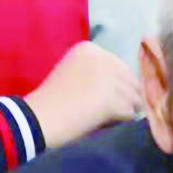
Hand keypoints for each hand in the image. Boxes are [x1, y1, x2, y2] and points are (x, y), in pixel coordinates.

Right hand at [23, 41, 141, 147]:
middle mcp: (101, 57)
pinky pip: (129, 112)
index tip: (98, 98)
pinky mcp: (112, 98)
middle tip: (106, 112)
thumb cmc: (53, 100)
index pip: (120, 67)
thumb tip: (128, 87)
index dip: (115, 86)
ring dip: (123, 110)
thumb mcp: (73, 72)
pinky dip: (120, 121)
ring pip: (133, 97)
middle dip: (123, 97)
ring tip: (103, 118)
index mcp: (89, 48)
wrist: (38, 119)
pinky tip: (102, 123)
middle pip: (130, 80)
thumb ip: (98, 72)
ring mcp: (108, 77)